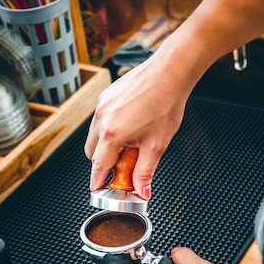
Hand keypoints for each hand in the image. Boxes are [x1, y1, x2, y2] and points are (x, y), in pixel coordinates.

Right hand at [84, 55, 189, 199]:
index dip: (98, 181)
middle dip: (105, 162)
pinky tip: (131, 125)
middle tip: (125, 166)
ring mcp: (102, 105)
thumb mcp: (157, 145)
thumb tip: (141, 190)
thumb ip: (145, 171)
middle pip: (92, 153)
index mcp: (112, 134)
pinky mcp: (106, 96)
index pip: (98, 166)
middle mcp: (102, 118)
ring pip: (95, 135)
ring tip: (133, 142)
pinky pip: (101, 119)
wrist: (170, 73)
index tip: (99, 189)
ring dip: (108, 145)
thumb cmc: (166, 103)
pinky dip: (110, 128)